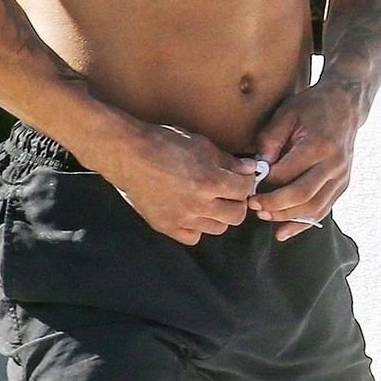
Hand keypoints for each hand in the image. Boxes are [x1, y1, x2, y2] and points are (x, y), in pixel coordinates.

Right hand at [109, 124, 256, 244]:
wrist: (129, 154)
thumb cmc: (165, 143)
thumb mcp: (202, 145)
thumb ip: (229, 161)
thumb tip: (251, 168)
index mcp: (211, 182)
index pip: (245, 191)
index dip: (246, 182)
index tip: (241, 178)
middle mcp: (199, 205)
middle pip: (236, 215)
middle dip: (237, 202)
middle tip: (229, 191)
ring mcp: (182, 219)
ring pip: (217, 228)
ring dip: (219, 215)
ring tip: (210, 201)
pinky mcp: (166, 227)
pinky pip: (193, 237)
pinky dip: (197, 227)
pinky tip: (192, 213)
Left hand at [248, 81, 365, 240]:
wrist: (346, 105)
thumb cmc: (313, 107)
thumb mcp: (287, 112)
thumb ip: (271, 138)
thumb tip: (260, 165)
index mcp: (319, 145)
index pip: (287, 173)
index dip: (265, 182)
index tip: (248, 185)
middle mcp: (334, 164)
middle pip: (302, 195)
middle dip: (274, 205)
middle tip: (253, 206)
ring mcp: (341, 176)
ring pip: (314, 207)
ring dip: (287, 217)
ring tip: (264, 216)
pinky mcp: (343, 184)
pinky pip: (324, 209)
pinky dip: (303, 223)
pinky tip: (284, 231)